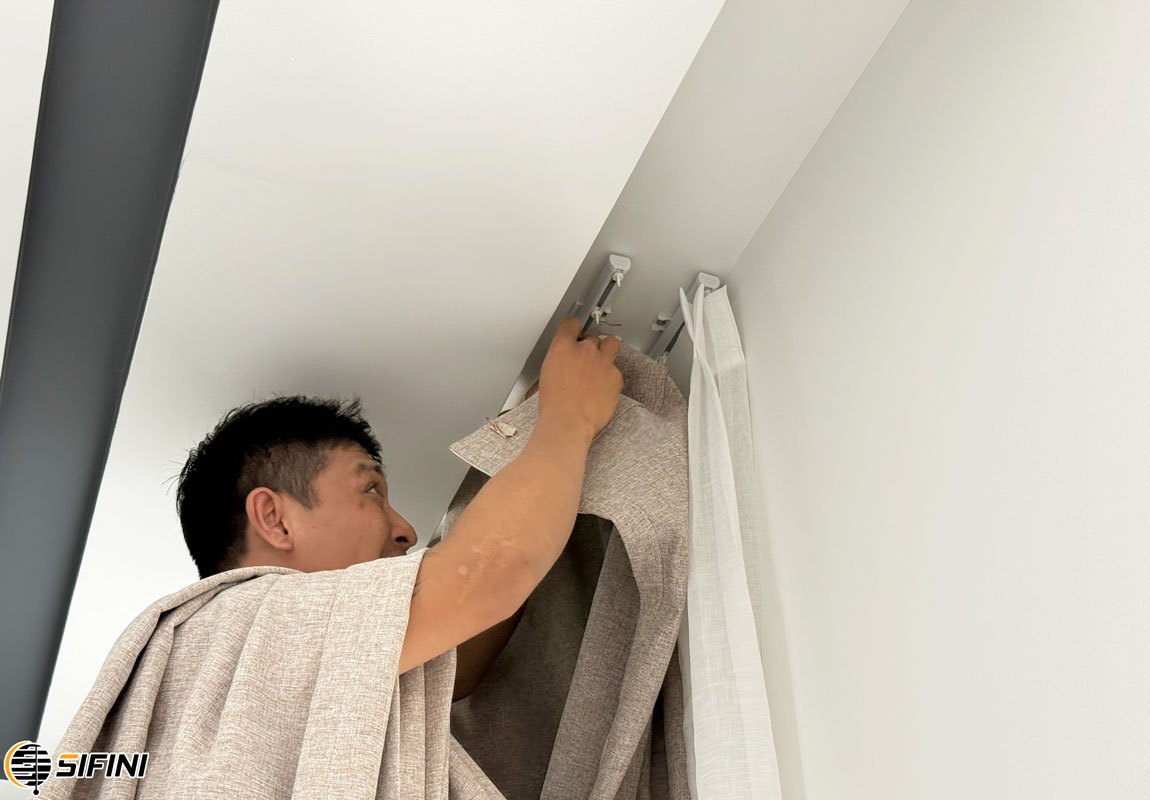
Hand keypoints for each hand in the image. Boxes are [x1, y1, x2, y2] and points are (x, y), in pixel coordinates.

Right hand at [537, 317, 622, 441]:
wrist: (569, 423)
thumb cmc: (554, 405)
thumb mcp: (544, 378)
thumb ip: (556, 364)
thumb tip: (558, 368)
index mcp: (563, 348)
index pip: (571, 324)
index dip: (574, 328)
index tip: (575, 332)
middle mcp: (585, 350)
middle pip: (594, 337)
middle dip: (591, 347)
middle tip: (587, 361)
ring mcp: (603, 362)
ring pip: (612, 345)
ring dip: (607, 353)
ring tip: (601, 368)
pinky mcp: (616, 377)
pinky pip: (617, 370)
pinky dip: (611, 378)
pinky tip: (603, 389)